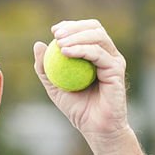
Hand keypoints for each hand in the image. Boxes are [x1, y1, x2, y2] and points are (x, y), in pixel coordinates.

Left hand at [34, 19, 130, 149]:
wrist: (96, 128)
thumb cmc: (78, 109)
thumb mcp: (54, 87)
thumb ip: (45, 68)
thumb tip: (38, 44)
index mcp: (96, 55)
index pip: (86, 30)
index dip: (71, 26)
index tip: (54, 31)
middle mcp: (107, 54)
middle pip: (94, 28)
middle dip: (74, 27)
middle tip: (56, 34)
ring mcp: (114, 61)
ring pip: (98, 37)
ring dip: (77, 36)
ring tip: (60, 44)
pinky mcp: (117, 70)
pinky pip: (99, 54)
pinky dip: (82, 50)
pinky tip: (66, 53)